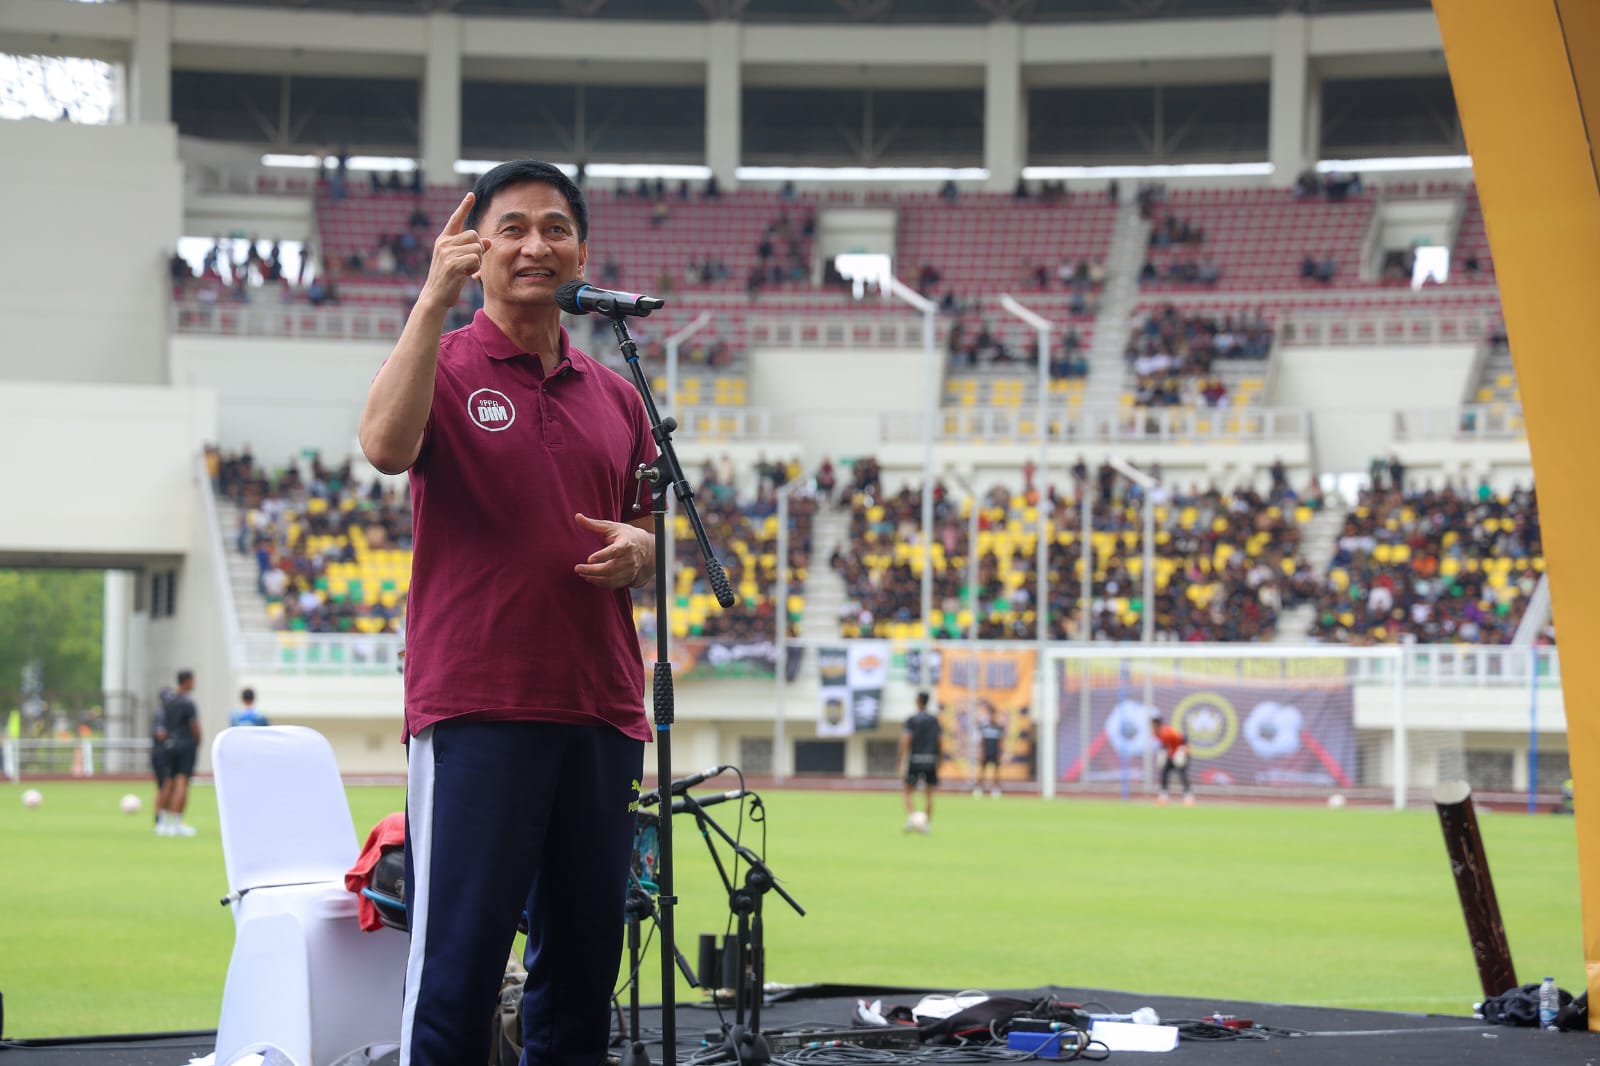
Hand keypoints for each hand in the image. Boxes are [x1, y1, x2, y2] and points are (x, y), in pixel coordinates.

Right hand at [419, 192, 488, 311]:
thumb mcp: (461, 263)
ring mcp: (447, 252)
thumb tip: (488, 241)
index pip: (455, 220)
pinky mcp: (452, 263)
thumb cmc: (449, 280)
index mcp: (444, 240)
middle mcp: (444, 243)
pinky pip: (476, 259)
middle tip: (469, 264)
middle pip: (474, 235)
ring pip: (477, 248)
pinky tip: (465, 275)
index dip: (464, 207)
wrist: (435, 298)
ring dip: (477, 260)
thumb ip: (473, 250)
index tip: (471, 195)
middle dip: (478, 249)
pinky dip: (475, 268)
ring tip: (465, 270)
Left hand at [573, 513, 652, 588]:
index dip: (602, 556)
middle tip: (577, 568)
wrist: (645, 547)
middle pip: (610, 568)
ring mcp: (630, 570)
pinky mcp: (628, 579)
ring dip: (594, 578)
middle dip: (592, 570)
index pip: (615, 551)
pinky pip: (612, 585)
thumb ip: (593, 524)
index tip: (589, 559)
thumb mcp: (611, 527)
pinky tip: (590, 578)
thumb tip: (577, 517)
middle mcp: (630, 559)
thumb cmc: (624, 535)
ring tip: (582, 573)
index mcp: (626, 543)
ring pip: (610, 579)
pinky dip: (599, 583)